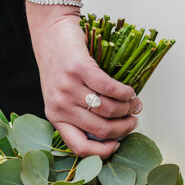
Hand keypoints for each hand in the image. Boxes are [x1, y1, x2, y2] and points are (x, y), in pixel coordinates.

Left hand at [28, 11, 140, 157]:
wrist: (51, 33)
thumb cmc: (60, 65)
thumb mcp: (63, 95)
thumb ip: (81, 113)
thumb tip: (114, 130)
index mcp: (55, 116)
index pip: (79, 147)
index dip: (102, 152)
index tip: (117, 145)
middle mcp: (60, 105)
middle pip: (101, 129)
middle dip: (124, 127)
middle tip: (133, 120)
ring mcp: (68, 88)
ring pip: (108, 110)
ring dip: (128, 109)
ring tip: (134, 103)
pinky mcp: (79, 69)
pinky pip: (110, 89)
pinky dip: (125, 92)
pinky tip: (129, 91)